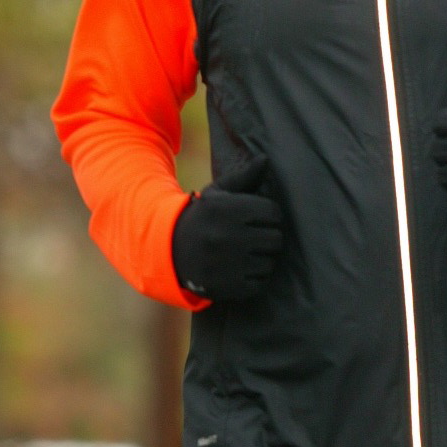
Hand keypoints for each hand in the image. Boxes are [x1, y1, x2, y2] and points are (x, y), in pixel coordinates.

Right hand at [171, 155, 283, 302]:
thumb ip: (244, 177)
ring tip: (246, 253)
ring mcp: (227, 264)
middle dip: (269, 236)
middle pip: (276, 239)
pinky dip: (255, 278)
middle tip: (255, 237)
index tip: (258, 218)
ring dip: (263, 258)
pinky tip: (241, 269)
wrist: (170, 251)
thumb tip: (265, 159)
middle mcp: (227, 236)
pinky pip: (261, 283)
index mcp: (226, 209)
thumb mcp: (217, 194)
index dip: (269, 214)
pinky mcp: (228, 287)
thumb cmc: (203, 218)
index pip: (273, 212)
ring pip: (270, 262)